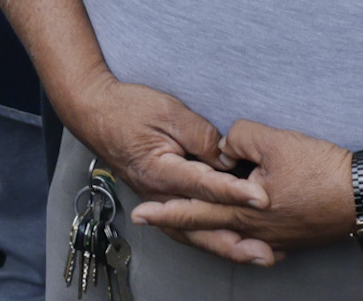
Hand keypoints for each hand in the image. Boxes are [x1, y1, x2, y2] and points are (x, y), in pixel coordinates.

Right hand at [65, 77, 267, 259]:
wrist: (94, 111)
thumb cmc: (128, 107)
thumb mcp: (168, 111)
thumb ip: (201, 135)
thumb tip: (228, 160)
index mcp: (159, 170)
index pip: (204, 186)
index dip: (235, 193)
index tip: (263, 199)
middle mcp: (157, 193)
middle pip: (200, 225)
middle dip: (236, 240)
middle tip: (267, 250)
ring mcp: (157, 200)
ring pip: (193, 234)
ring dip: (226, 247)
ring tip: (258, 255)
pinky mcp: (160, 200)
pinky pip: (186, 228)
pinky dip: (210, 239)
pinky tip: (231, 244)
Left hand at [128, 119, 358, 265]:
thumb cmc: (321, 169)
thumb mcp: (272, 140)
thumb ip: (238, 137)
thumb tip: (224, 147)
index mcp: (245, 210)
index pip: (195, 209)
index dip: (166, 210)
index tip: (140, 213)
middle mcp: (257, 229)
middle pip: (207, 226)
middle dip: (175, 220)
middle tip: (147, 218)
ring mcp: (277, 236)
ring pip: (233, 232)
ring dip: (209, 226)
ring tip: (187, 219)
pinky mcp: (295, 235)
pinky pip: (259, 236)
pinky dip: (240, 231)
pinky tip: (236, 229)